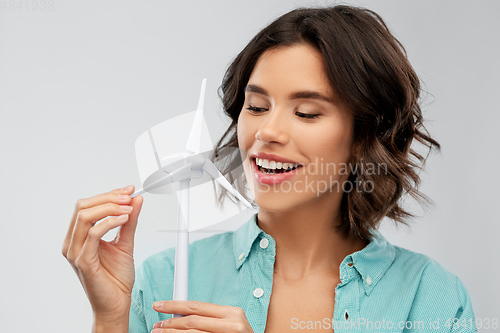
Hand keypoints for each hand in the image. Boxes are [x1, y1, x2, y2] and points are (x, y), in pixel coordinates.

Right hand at [62, 185, 142, 325]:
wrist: (117, 304)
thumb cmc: (116, 278)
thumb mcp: (126, 242)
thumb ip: (129, 221)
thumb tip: (135, 199)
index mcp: (79, 236)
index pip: (88, 206)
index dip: (109, 194)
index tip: (129, 190)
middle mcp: (73, 243)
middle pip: (83, 207)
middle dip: (108, 197)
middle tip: (129, 196)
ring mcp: (76, 252)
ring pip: (85, 216)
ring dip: (109, 207)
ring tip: (129, 208)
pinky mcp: (83, 262)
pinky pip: (93, 234)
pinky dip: (110, 222)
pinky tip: (125, 219)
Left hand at [151, 300, 254, 332]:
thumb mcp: (229, 324)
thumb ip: (209, 318)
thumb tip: (180, 315)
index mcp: (232, 313)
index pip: (197, 305)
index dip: (175, 305)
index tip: (159, 305)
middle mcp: (232, 324)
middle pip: (192, 320)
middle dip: (170, 322)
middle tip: (156, 325)